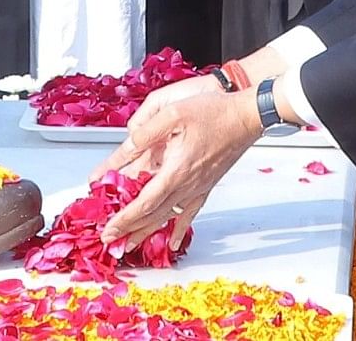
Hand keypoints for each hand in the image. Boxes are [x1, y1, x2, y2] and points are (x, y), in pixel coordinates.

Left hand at [104, 74, 260, 249]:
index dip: (125, 218)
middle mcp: (187, 184)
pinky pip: (189, 213)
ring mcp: (198, 188)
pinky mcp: (206, 186)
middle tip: (111, 240)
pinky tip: (172, 240)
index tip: (110, 229)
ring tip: (131, 244)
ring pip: (167, 217)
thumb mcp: (173, 113)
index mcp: (176, 169)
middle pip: (153, 215)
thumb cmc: (215, 113)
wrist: (246, 117)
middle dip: (129, 229)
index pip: (144, 203)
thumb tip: (127, 146)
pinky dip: (178, 229)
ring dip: (146, 232)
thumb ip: (146, 132)